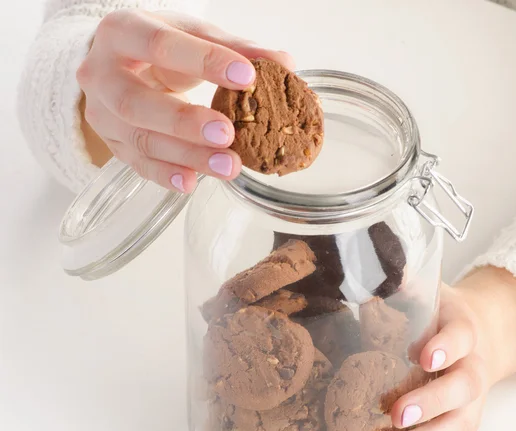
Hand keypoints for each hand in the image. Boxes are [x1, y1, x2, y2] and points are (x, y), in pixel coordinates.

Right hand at [76, 9, 293, 191]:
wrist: (119, 64)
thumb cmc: (161, 46)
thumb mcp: (193, 35)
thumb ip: (236, 48)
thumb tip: (284, 63)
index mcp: (122, 31)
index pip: (160, 44)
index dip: (204, 61)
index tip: (247, 77)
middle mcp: (101, 74)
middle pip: (136, 102)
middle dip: (184, 121)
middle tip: (227, 134)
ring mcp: (103, 114)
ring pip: (141, 139)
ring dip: (186, 156)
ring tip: (229, 166)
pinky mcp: (112, 144)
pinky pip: (137, 164)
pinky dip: (166, 176)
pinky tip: (191, 183)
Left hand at [380, 267, 515, 430]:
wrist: (475, 337)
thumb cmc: (438, 316)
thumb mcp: (423, 292)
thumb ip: (396, 283)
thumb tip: (352, 264)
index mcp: (463, 331)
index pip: (459, 338)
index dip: (445, 346)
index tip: (422, 353)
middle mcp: (471, 372)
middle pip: (460, 393)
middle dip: (429, 405)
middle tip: (396, 414)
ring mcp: (469, 409)